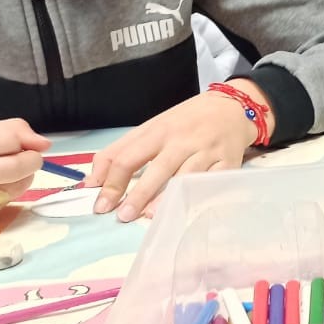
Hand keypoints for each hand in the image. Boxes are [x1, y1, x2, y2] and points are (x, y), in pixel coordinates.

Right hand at [0, 120, 47, 239]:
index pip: (7, 139)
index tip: (27, 141)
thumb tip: (44, 143)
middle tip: (25, 156)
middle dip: (32, 158)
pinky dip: (3, 194)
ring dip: (20, 177)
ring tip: (0, 173)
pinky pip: (3, 205)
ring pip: (18, 187)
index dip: (26, 139)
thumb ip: (0, 133)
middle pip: (18, 166)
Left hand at [88, 80, 266, 221]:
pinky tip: (187, 209)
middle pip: (157, 168)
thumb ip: (120, 150)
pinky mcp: (229, 161)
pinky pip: (214, 181)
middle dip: (138, 194)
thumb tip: (91, 182)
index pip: (129, 156)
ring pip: (185, 176)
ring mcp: (207, 151)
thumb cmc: (185, 121)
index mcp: (159, 130)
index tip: (100, 205)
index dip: (112, 181)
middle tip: (121, 216)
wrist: (232, 106)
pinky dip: (200, 196)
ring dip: (166, 197)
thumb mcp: (151, 127)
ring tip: (149, 217)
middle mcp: (183, 140)